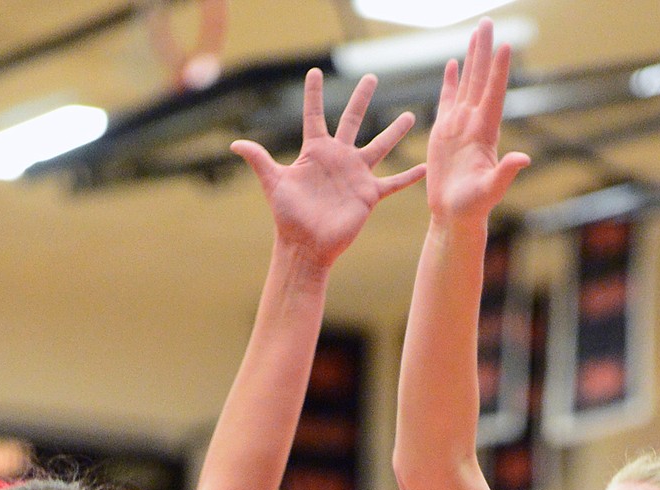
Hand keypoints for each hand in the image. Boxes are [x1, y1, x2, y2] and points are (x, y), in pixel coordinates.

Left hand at [233, 68, 425, 266]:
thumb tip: (235, 144)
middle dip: (362, 99)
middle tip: (371, 77)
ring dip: (394, 131)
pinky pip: (393, 183)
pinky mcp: (368, 195)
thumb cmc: (288, 218)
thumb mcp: (274, 184)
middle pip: (353, 120)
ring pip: (379, 145)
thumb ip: (259, 160)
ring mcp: (355, 175)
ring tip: (410, 115)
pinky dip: (409, 177)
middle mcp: (337, 158)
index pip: (315, 115)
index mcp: (315, 151)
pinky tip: (424, 167)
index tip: (315, 72)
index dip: (313, 94)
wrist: (306, 247)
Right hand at [426, 19, 528, 226]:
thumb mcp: (490, 191)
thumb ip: (505, 173)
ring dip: (471, 58)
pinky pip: (447, 100)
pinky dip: (450, 82)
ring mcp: (459, 126)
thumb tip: (523, 159)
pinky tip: (452, 65)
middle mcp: (474, 124)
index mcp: (485, 133)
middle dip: (484, 50)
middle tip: (488, 22)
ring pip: (467, 84)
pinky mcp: (444, 133)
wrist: (454, 216)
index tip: (505, 45)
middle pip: (480, 79)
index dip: (498, 70)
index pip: (493, 94)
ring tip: (476, 32)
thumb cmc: (473, 208)